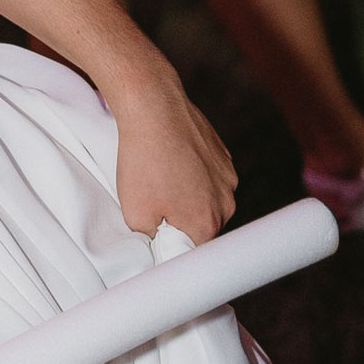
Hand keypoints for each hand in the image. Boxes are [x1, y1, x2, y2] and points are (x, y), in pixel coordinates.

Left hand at [107, 62, 236, 244]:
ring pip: (209, 201)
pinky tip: (171, 163)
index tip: (160, 239)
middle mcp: (226, 203)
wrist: (154, 109)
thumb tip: (158, 246)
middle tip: (156, 206)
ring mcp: (228, 178)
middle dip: (183, 222)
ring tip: (162, 179)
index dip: (176, 248)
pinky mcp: (223, 156)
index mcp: (207, 224)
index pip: (195, 253)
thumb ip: (152, 241)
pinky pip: (210, 177)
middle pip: (205, 227)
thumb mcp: (135, 216)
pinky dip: (194, 176)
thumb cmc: (143, 161)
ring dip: (190, 197)